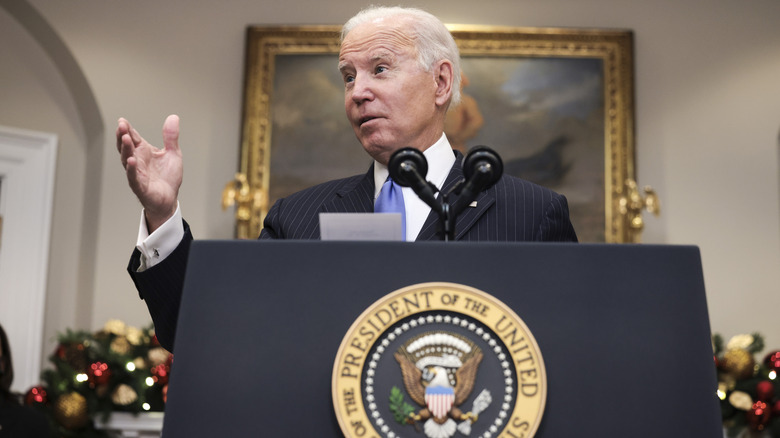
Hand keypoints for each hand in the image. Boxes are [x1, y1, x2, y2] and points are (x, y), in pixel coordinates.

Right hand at [117, 115, 182, 231]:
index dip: (127, 129)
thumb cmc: (168, 178)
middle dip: (123, 135)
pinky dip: (131, 169)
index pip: (133, 137)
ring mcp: (137, 173)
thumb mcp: (173, 153)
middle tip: (121, 125)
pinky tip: (131, 161)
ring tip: (125, 138)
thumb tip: (173, 117)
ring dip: (125, 149)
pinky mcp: (140, 186)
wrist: (169, 199)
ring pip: (127, 159)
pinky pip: (133, 177)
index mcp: (143, 151)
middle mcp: (137, 161)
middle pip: (126, 146)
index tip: (122, 120)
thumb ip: (171, 137)